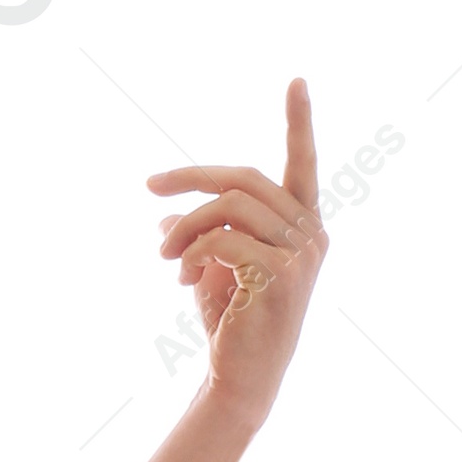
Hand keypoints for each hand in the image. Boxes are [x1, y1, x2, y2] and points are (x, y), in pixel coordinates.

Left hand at [146, 77, 327, 432]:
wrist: (238, 380)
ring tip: (165, 257)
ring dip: (185, 226)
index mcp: (301, 226)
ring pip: (229, 206)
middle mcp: (310, 234)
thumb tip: (164, 217)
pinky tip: (181, 276)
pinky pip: (225, 238)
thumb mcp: (211, 270)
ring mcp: (302, 253)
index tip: (296, 81)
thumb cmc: (229, 326)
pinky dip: (192, 251)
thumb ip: (199, 235)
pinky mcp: (283, 274)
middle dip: (191, 178)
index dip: (299, 123)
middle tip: (151, 187)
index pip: (302, 165)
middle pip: (243, 178)